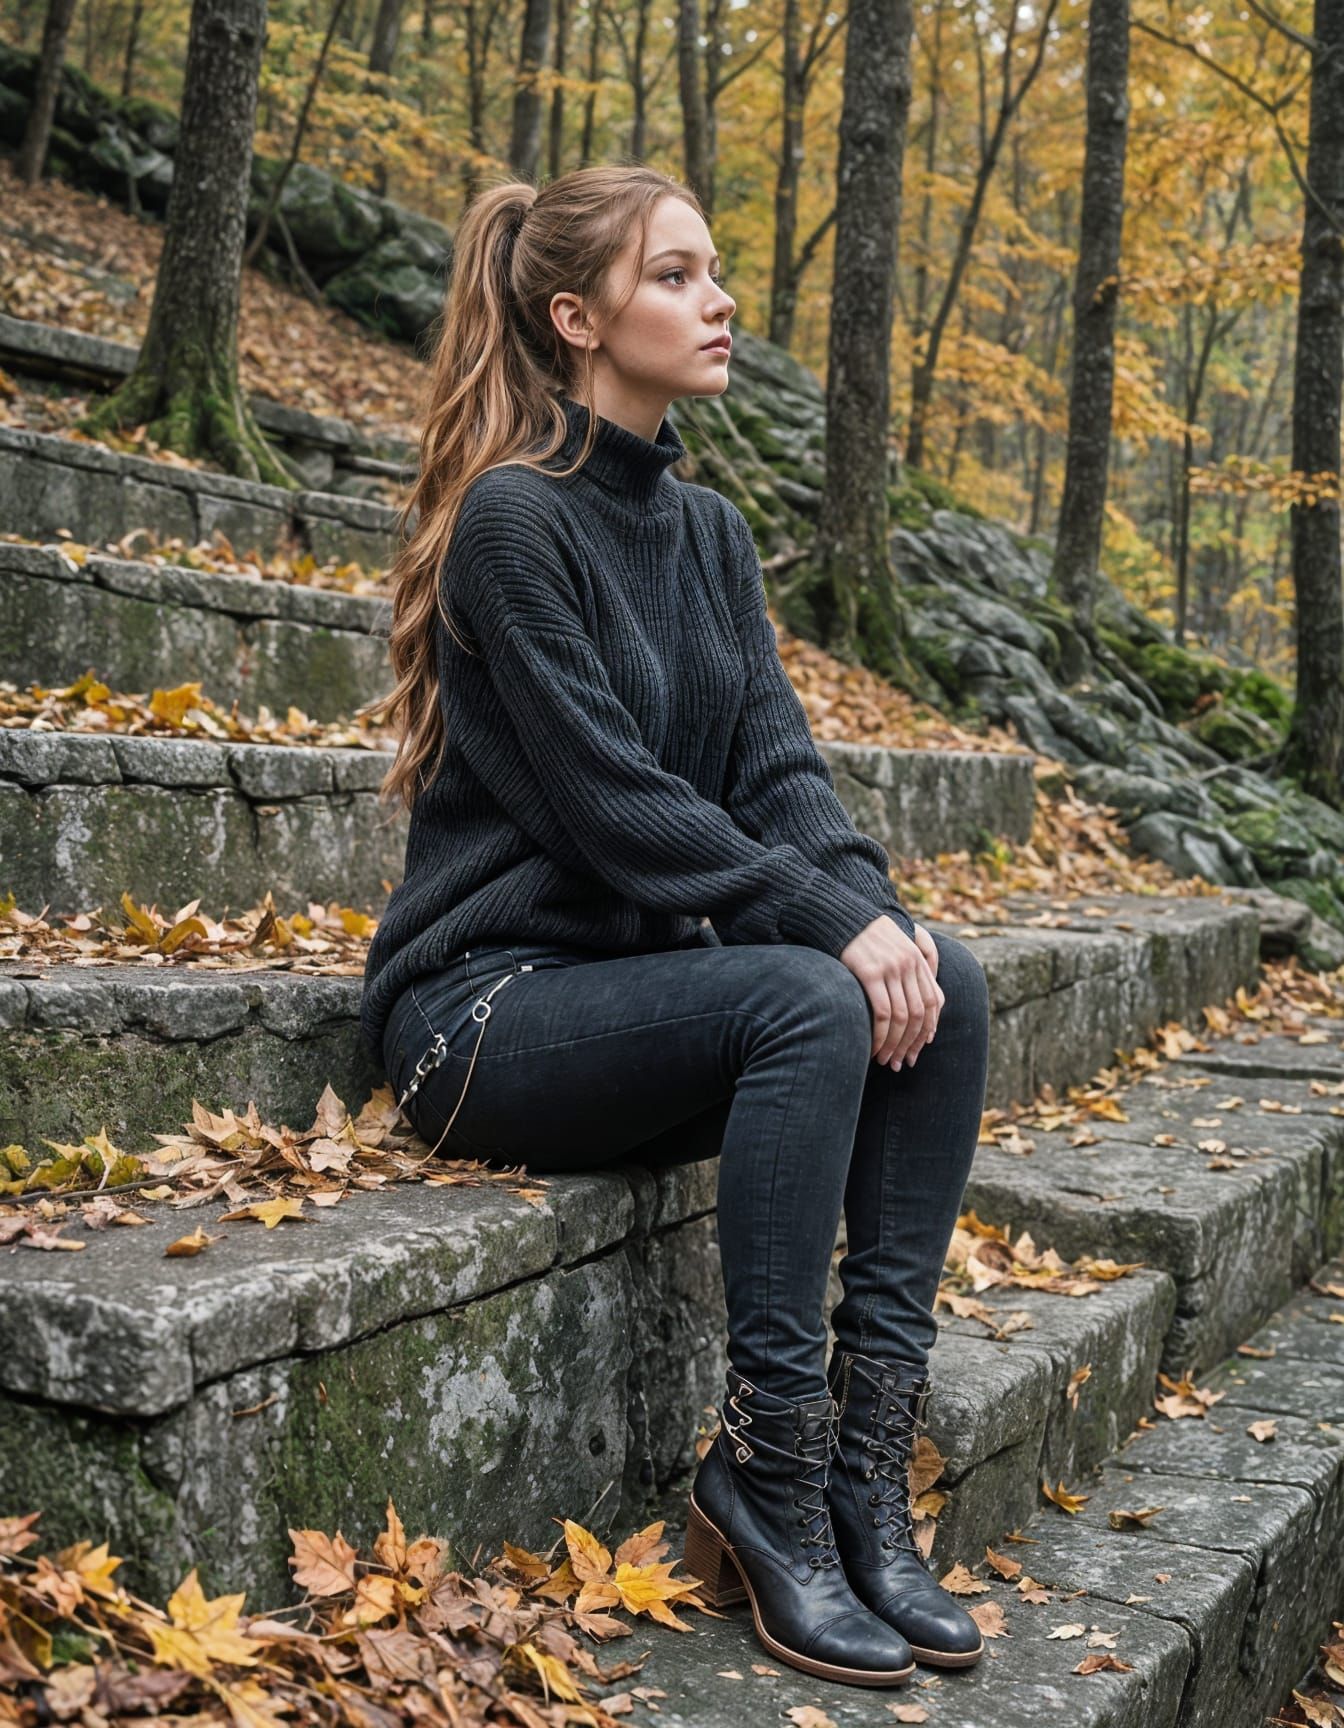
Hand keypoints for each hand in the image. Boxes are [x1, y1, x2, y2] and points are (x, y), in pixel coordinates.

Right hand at [838, 914, 943, 1069]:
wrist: (839, 915)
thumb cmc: (863, 936)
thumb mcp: (894, 947)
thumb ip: (909, 970)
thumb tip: (916, 1007)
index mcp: (917, 959)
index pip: (934, 1001)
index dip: (929, 1029)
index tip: (919, 1048)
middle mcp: (908, 964)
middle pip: (919, 1014)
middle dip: (912, 1043)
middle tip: (902, 1063)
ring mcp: (891, 968)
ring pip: (902, 1017)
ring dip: (895, 1044)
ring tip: (886, 1061)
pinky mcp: (870, 973)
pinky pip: (882, 1013)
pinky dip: (880, 1036)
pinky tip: (873, 1048)